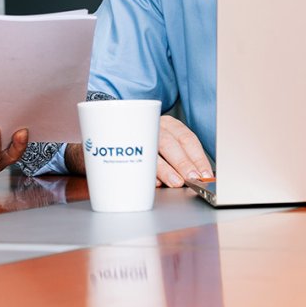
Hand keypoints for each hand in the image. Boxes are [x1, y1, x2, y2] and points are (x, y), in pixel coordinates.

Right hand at [66, 116, 212, 187]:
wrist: (99, 143)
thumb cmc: (139, 148)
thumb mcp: (161, 148)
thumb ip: (177, 161)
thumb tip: (198, 179)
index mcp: (167, 124)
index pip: (187, 139)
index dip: (199, 158)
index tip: (206, 175)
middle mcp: (152, 125)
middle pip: (170, 143)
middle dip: (184, 163)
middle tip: (193, 179)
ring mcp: (134, 133)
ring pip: (152, 148)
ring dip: (165, 168)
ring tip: (175, 182)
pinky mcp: (117, 143)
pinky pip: (130, 154)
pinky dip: (143, 171)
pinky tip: (152, 182)